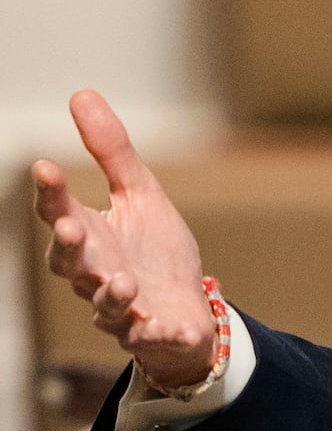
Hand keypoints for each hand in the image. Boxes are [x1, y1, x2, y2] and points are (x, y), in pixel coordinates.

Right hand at [32, 90, 215, 393]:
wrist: (186, 309)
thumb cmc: (155, 252)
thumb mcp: (140, 195)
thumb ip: (111, 152)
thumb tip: (82, 94)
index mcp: (88, 235)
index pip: (59, 211)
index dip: (50, 193)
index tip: (44, 167)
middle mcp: (94, 272)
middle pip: (69, 262)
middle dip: (68, 247)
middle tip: (71, 229)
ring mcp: (119, 307)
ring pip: (103, 303)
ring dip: (110, 293)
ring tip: (121, 281)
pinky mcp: (149, 333)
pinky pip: (148, 337)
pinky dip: (157, 333)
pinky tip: (170, 328)